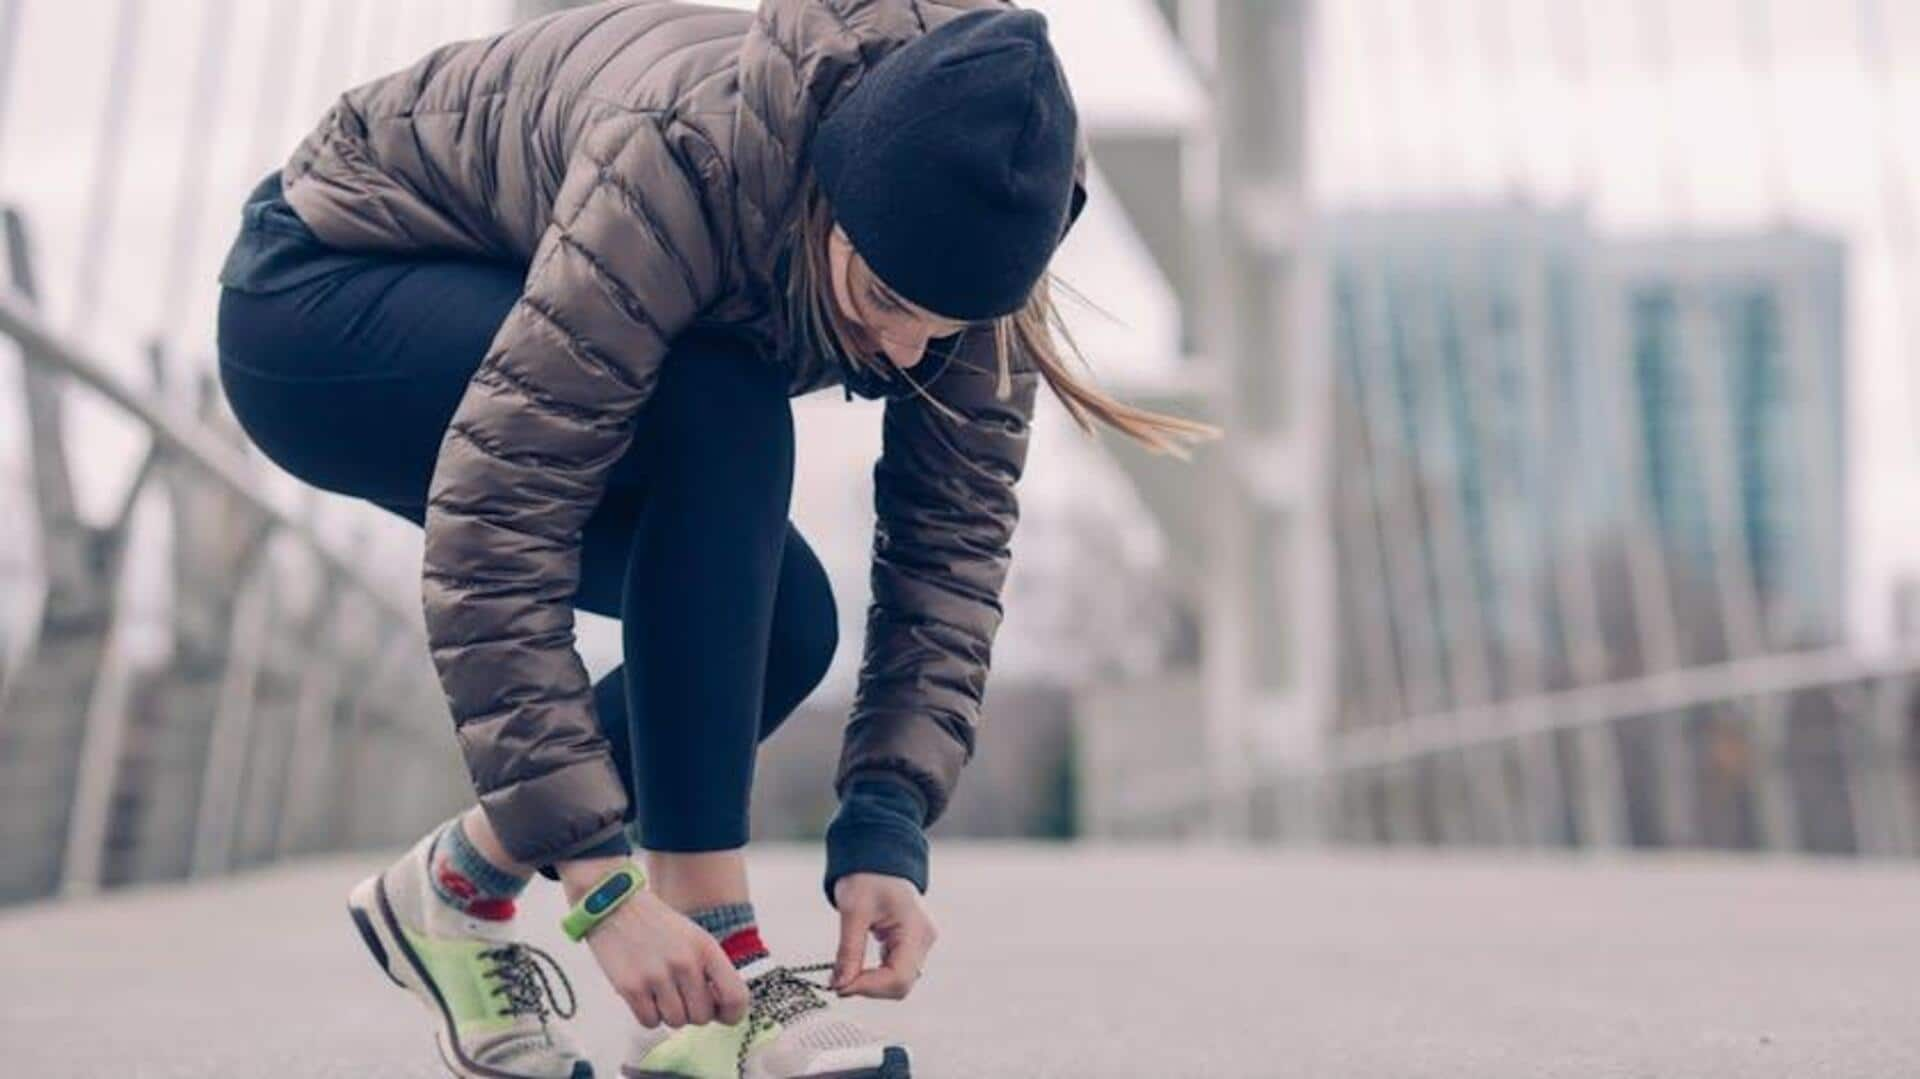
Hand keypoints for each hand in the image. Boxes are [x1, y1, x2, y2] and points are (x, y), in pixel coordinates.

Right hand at [557, 856, 749, 1027]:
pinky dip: (648, 1015)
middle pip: (702, 1017)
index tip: (722, 1014)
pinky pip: (650, 1022)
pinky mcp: (631, 987)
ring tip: (660, 991)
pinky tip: (645, 995)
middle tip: (680, 995)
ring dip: (669, 1013)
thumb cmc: (657, 926)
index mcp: (706, 948)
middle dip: (693, 1012)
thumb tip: (721, 1012)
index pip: (736, 996)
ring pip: (676, 1022)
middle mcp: (685, 963)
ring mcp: (658, 976)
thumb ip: (711, 971)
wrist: (614, 906)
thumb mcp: (694, 937)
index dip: (732, 1014)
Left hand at [830, 872, 937, 999]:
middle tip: (838, 983)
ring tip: (845, 974)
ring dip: (871, 984)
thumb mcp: (853, 911)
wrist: (877, 857)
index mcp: (916, 930)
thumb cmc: (867, 876)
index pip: (897, 977)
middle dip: (869, 988)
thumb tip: (839, 986)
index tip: (838, 986)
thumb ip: (848, 951)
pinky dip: (875, 976)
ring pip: (898, 983)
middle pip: (901, 985)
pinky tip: (856, 969)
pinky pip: (895, 972)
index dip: (868, 987)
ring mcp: (919, 944)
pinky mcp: (910, 946)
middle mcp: (924, 941)